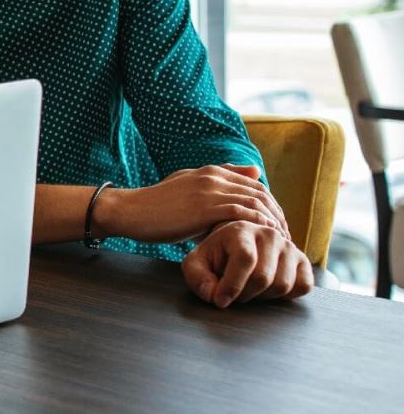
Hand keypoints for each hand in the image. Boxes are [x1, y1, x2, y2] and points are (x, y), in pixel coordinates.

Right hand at [97, 164, 288, 242]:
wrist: (129, 211)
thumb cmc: (156, 206)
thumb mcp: (188, 186)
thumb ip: (217, 180)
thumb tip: (254, 172)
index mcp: (211, 171)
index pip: (255, 184)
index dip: (271, 205)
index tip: (276, 225)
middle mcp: (213, 176)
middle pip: (260, 192)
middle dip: (277, 214)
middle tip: (284, 236)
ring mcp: (208, 190)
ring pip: (254, 202)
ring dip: (271, 222)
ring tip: (278, 242)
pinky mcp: (203, 207)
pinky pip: (241, 213)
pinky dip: (257, 225)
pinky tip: (261, 238)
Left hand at [180, 221, 313, 307]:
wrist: (236, 250)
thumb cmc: (216, 257)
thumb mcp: (196, 264)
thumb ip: (197, 278)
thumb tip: (212, 294)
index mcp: (241, 229)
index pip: (245, 259)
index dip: (232, 285)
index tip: (220, 300)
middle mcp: (269, 234)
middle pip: (263, 277)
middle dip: (244, 294)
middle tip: (234, 293)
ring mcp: (290, 247)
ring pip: (283, 285)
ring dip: (263, 297)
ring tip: (249, 289)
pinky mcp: (303, 261)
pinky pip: (303, 286)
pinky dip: (286, 296)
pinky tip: (268, 289)